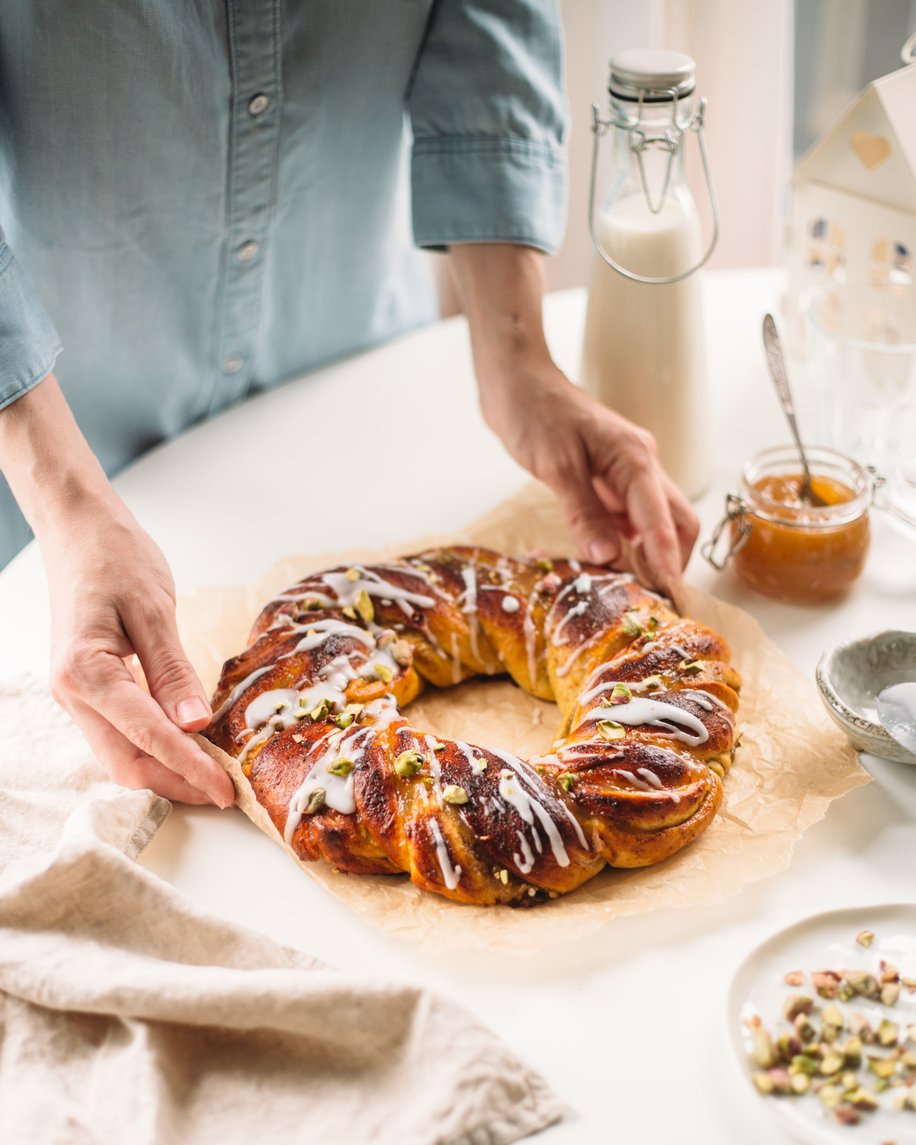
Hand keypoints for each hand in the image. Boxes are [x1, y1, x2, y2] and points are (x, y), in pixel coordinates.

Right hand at [43, 501, 234, 806]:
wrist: (78, 531)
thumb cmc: (114, 558)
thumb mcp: (153, 609)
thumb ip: (172, 670)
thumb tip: (194, 724)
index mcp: (85, 673)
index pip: (147, 736)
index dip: (189, 767)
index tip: (226, 789)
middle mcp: (73, 694)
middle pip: (126, 763)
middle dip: (177, 783)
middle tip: (225, 792)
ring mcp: (76, 697)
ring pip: (120, 754)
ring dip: (165, 770)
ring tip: (212, 775)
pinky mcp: (88, 691)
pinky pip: (119, 733)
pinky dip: (154, 747)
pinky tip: (187, 745)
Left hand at [480, 356, 698, 590]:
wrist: (516, 380)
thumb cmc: (534, 412)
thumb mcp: (556, 465)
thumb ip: (582, 510)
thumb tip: (607, 556)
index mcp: (634, 460)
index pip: (665, 521)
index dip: (668, 561)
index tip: (669, 598)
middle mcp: (640, 466)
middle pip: (676, 521)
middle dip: (671, 561)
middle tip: (655, 600)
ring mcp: (625, 472)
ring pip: (654, 521)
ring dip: (648, 554)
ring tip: (631, 590)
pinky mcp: (606, 478)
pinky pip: (627, 517)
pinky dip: (625, 542)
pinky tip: (608, 563)